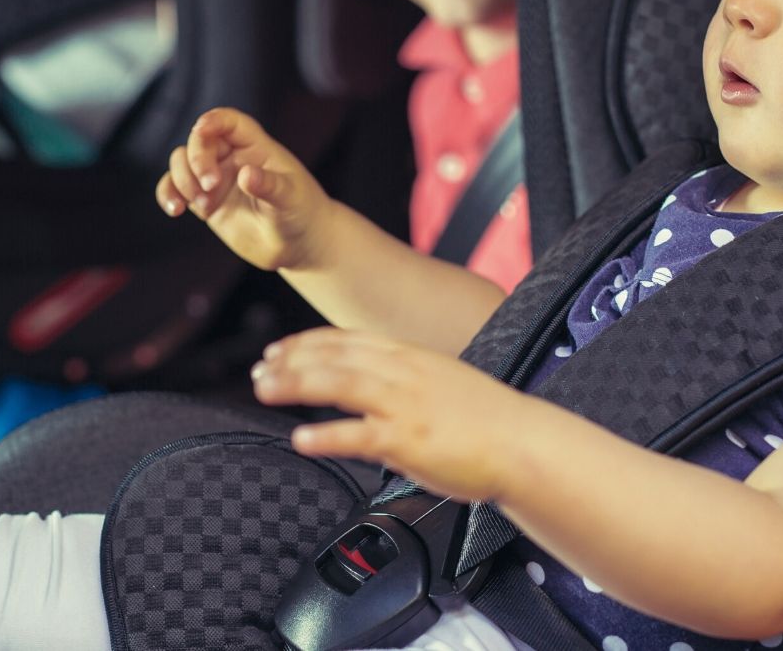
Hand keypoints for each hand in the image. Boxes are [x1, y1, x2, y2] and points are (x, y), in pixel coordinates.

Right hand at [155, 107, 332, 270]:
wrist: (296, 243)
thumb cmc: (300, 212)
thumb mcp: (290, 198)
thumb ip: (269, 186)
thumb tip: (245, 175)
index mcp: (255, 146)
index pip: (230, 122)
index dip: (213, 120)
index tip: (200, 130)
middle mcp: (231, 158)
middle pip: (199, 141)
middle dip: (197, 159)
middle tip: (209, 186)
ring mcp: (215, 178)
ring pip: (182, 163)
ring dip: (182, 180)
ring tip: (203, 207)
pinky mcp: (204, 201)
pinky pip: (176, 190)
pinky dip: (168, 195)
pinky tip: (175, 210)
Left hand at [251, 327, 537, 503]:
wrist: (523, 442)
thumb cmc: (488, 420)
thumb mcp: (443, 382)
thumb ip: (406, 381)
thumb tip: (375, 392)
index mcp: (411, 356)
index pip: (347, 340)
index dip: (306, 342)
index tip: (277, 350)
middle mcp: (403, 373)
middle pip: (335, 357)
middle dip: (290, 361)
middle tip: (258, 370)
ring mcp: (404, 405)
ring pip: (338, 384)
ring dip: (295, 385)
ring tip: (264, 390)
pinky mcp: (408, 440)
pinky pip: (357, 434)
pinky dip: (325, 435)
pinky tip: (300, 439)